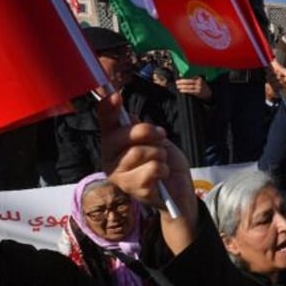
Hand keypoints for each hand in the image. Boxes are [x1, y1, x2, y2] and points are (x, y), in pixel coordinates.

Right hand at [97, 93, 197, 245]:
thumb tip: (122, 108)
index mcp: (112, 143)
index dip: (109, 107)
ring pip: (141, 152)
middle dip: (150, 133)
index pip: (106, 121)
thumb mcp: (154, 139)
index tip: (115, 95)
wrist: (179, 189)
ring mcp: (119, 176)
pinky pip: (153, 169)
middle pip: (126, 134)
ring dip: (160, 154)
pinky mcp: (133, 190)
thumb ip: (138, 127)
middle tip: (161, 138)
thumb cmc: (164, 162)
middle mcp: (109, 159)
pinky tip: (161, 176)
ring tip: (161, 162)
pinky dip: (163, 169)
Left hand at [175, 76, 211, 100]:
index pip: (191, 75)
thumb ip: (191, 76)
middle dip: (182, 82)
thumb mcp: (198, 79)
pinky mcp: (198, 92)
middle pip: (189, 81)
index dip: (185, 75)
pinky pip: (190, 91)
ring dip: (182, 86)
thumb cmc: (201, 85)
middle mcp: (200, 82)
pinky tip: (181, 90)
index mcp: (199, 77)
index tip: (179, 75)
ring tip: (177, 86)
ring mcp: (199, 87)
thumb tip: (180, 74)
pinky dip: (185, 91)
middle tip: (177, 82)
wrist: (208, 93)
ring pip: (189, 86)